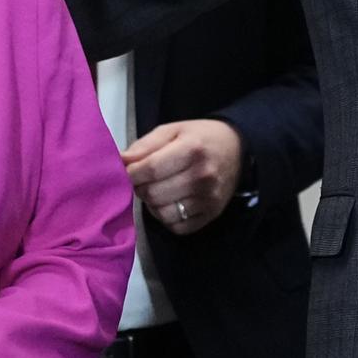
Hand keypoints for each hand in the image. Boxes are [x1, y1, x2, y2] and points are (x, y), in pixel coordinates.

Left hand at [121, 119, 243, 234]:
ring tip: (156, 190)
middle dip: (139, 188)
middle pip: (154, 193)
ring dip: (152, 204)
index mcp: (192, 149)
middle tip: (141, 180)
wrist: (236, 150)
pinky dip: (166, 217)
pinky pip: (177, 227)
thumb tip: (120, 161)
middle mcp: (203, 176)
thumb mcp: (172, 131)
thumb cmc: (199, 138)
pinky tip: (169, 203)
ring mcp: (208, 199)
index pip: (151, 169)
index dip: (131, 173)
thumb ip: (144, 146)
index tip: (125, 172)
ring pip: (163, 213)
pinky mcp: (211, 215)